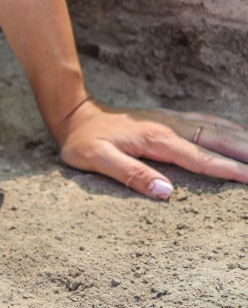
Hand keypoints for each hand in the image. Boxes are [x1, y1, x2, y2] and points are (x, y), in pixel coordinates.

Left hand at [57, 100, 247, 198]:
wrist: (75, 115)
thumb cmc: (83, 141)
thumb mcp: (97, 160)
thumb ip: (130, 174)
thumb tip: (165, 192)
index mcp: (157, 140)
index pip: (201, 159)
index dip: (229, 170)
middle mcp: (170, 127)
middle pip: (218, 140)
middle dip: (246, 152)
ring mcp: (171, 120)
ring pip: (216, 128)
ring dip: (242, 138)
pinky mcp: (168, 118)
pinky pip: (206, 121)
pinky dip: (228, 128)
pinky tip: (238, 133)